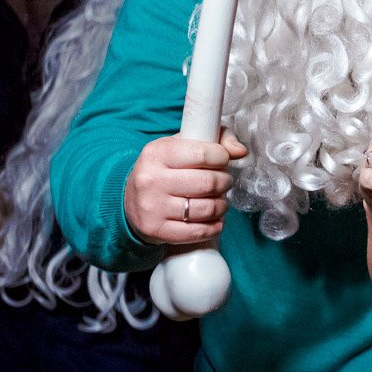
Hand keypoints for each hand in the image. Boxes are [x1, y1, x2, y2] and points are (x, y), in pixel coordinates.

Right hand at [125, 128, 245, 244]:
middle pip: (208, 182)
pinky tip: (215, 219)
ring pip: (206, 208)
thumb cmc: (166, 169)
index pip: (203, 154)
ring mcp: (152, 207)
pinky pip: (197, 232)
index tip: (223, 161)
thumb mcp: (182, 145)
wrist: (131, 201)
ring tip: (220, 200)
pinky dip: (215, 227)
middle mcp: (151, 179)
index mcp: (157, 153)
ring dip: (222, 205)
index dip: (222, 158)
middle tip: (224, 182)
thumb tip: (240, 151)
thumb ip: (216, 139)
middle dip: (225, 182)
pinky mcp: (156, 230)